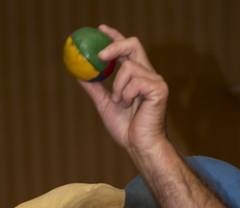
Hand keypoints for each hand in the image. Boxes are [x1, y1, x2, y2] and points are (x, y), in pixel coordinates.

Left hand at [78, 24, 168, 154]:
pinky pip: (135, 81)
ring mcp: (155, 81)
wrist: (140, 146)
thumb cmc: (127, 130)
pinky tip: (130, 106)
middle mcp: (148, 75)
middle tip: (100, 56)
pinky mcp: (160, 89)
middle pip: (133, 45)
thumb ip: (95, 89)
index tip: (100, 30)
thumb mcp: (105, 105)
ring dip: (118, 87)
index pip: (127, 49)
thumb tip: (79, 74)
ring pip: (129, 67)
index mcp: (137, 77)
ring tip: (121, 104)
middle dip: (115, 46)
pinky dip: (126, 94)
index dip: (115, 37)